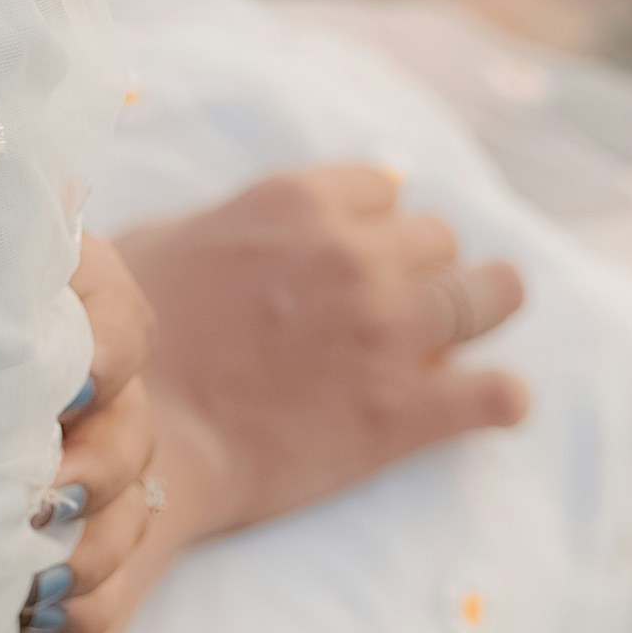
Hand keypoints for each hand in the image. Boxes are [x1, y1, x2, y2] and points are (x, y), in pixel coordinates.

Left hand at [21, 231, 159, 632]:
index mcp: (55, 306)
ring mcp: (83, 474)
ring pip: (128, 516)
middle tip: (37, 500)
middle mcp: (81, 388)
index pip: (118, 319)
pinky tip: (30, 618)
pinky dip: (76, 612)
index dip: (106, 356)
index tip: (67, 395)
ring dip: (90, 555)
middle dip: (96, 474)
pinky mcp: (66, 553)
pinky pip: (104, 594)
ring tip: (35, 583)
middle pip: (131, 430)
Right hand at [113, 166, 527, 541]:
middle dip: (420, 268)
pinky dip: (500, 399)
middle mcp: (357, 255)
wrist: (139, 444)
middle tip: (394, 303)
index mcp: (298, 202)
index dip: (372, 224)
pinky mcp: (410, 411)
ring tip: (467, 331)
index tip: (358, 253)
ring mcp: (392, 331)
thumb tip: (265, 213)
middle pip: (439, 238)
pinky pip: (501, 394)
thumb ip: (236, 215)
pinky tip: (490, 404)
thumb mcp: (168, 239)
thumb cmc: (130, 346)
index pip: (383, 188)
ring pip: (491, 293)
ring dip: (480, 309)